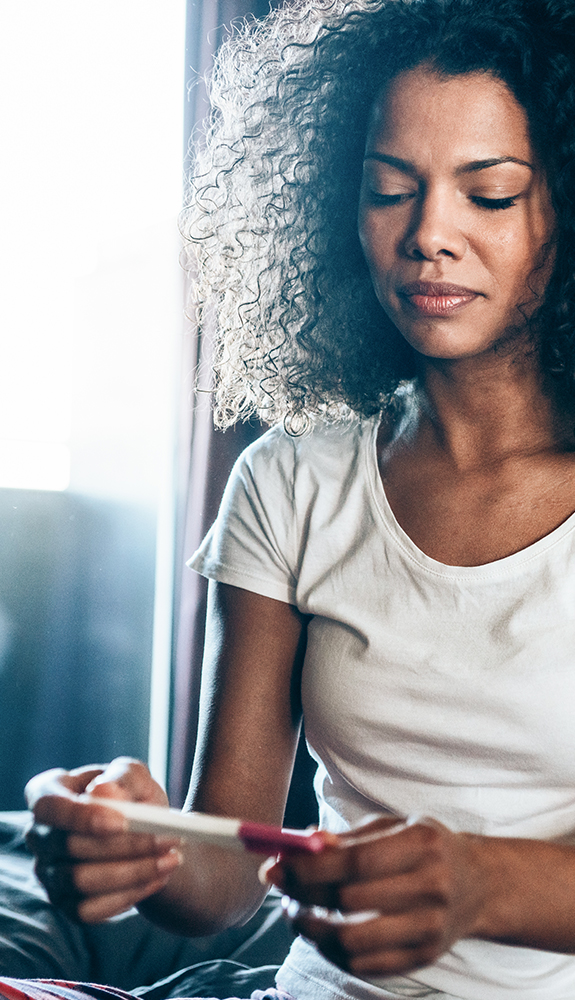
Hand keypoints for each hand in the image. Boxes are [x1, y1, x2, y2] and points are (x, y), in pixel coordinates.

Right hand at [25, 757, 182, 922]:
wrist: (145, 833)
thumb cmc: (132, 796)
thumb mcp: (134, 775)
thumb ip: (121, 778)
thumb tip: (103, 792)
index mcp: (47, 793)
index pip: (48, 805)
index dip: (80, 816)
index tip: (122, 823)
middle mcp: (39, 835)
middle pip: (70, 846)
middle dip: (125, 845)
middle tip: (169, 838)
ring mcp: (48, 873)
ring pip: (82, 881)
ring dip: (134, 871)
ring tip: (172, 858)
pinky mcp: (65, 904)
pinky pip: (90, 910)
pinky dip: (129, 895)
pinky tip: (159, 878)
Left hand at [266, 816, 486, 976]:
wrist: (479, 885)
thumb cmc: (425, 848)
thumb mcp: (393, 827)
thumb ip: (347, 838)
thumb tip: (300, 843)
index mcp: (421, 845)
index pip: (355, 862)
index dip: (309, 868)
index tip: (276, 866)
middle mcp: (431, 887)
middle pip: (350, 902)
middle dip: (303, 896)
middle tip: (280, 888)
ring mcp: (431, 928)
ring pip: (353, 943)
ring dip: (312, 931)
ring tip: (297, 914)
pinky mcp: (425, 958)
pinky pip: (365, 966)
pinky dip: (332, 953)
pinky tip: (321, 935)